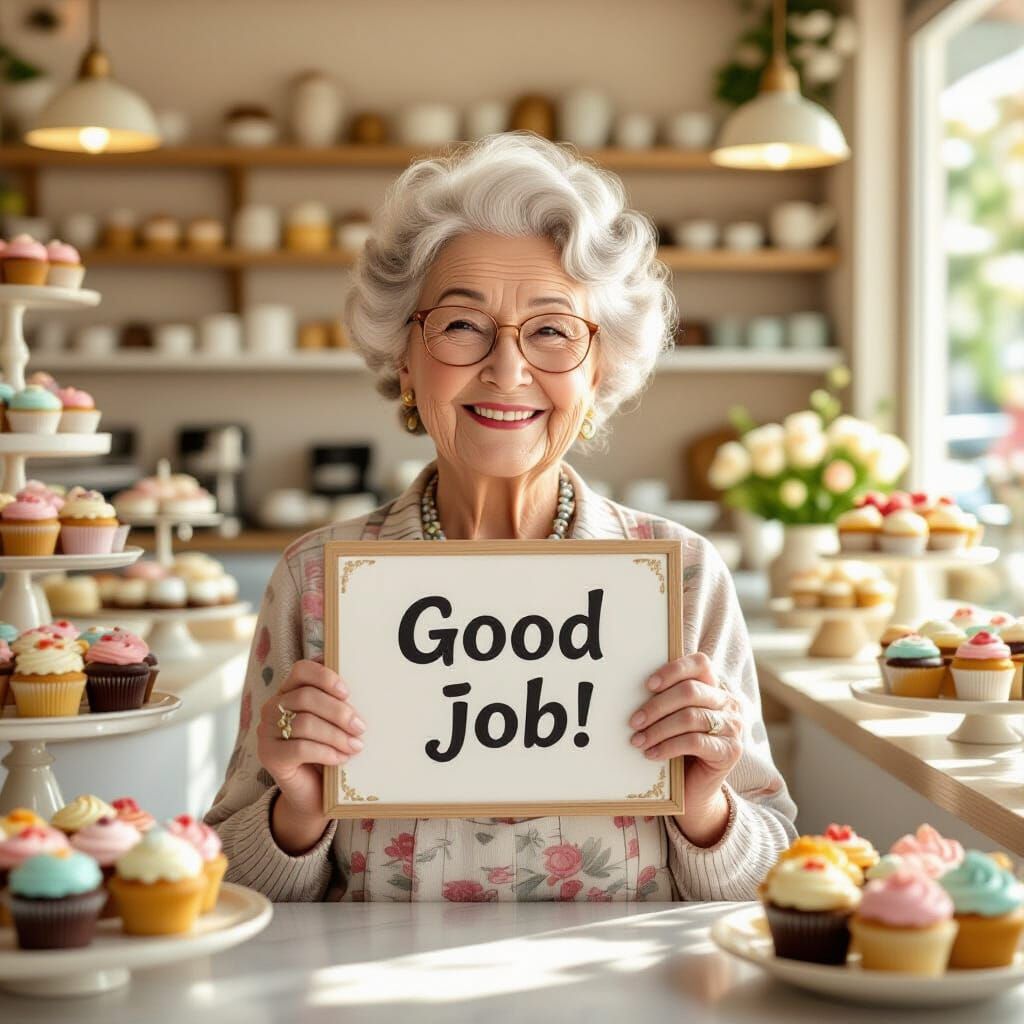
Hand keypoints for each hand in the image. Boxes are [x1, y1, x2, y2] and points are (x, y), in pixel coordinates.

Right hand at [257, 660, 365, 825]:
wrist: (315, 795)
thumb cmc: (328, 752)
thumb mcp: (335, 724)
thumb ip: (339, 705)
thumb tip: (364, 689)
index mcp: (288, 692)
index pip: (301, 670)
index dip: (325, 677)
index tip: (348, 692)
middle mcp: (272, 708)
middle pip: (305, 697)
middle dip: (338, 712)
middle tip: (360, 727)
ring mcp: (267, 732)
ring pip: (304, 723)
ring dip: (336, 735)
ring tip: (356, 746)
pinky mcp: (269, 756)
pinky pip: (300, 748)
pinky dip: (326, 752)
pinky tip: (341, 759)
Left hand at [628, 652, 743, 816]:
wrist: (695, 790)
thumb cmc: (679, 749)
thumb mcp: (673, 720)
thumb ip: (665, 702)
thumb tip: (630, 691)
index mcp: (715, 688)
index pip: (700, 664)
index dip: (673, 670)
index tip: (648, 685)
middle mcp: (729, 704)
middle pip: (690, 691)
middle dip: (656, 706)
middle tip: (633, 721)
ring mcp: (733, 727)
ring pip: (690, 717)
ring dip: (658, 729)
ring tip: (638, 740)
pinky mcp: (730, 751)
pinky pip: (694, 742)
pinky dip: (668, 747)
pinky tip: (651, 754)